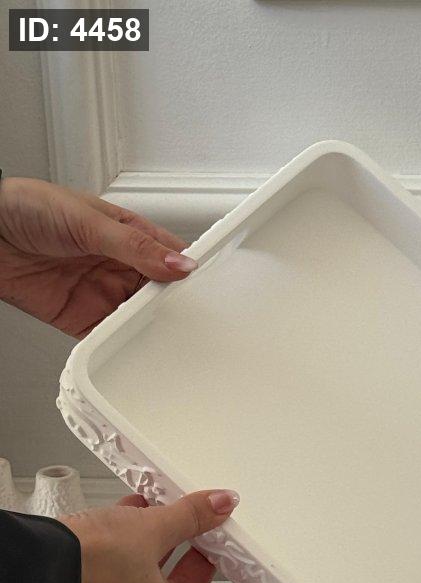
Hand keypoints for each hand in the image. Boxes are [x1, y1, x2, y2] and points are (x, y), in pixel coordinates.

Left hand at [0, 176, 195, 336]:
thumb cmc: (27, 208)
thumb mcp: (88, 221)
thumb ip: (136, 247)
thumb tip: (179, 263)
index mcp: (128, 235)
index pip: (171, 256)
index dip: (189, 271)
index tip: (206, 288)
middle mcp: (119, 265)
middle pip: (160, 294)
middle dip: (174, 307)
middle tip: (187, 318)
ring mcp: (102, 294)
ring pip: (139, 319)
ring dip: (150, 329)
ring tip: (164, 336)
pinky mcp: (82, 319)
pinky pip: (109, 338)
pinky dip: (120, 347)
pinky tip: (130, 347)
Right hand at [60, 490, 261, 582]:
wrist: (35, 563)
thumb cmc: (89, 564)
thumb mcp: (150, 531)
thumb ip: (190, 517)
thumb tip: (219, 505)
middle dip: (201, 555)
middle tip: (217, 531)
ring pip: (158, 574)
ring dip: (168, 542)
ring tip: (179, 512)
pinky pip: (131, 568)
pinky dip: (140, 542)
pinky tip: (140, 510)